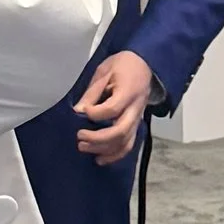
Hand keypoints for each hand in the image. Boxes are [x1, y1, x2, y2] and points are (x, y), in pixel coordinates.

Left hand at [75, 50, 156, 166]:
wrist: (145, 65)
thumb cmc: (123, 65)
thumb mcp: (104, 71)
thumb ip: (92, 93)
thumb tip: (78, 111)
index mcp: (128, 91)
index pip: (112, 108)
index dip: (95, 113)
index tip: (82, 112)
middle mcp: (135, 108)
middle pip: (119, 131)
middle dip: (97, 138)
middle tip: (80, 137)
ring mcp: (137, 119)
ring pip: (124, 142)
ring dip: (103, 149)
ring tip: (84, 147)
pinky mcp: (136, 125)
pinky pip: (129, 145)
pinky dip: (114, 155)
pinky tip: (100, 159)